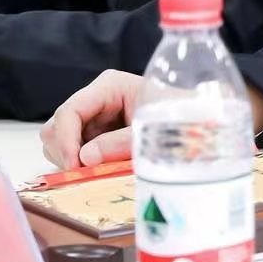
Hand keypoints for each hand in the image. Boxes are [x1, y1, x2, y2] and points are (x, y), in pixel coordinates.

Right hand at [40, 71, 262, 168]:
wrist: (205, 119)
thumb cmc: (184, 115)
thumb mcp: (153, 129)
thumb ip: (120, 143)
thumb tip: (86, 158)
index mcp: (109, 86)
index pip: (69, 111)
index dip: (66, 140)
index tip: (75, 166)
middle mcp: (96, 99)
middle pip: (57, 126)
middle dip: (65, 152)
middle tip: (84, 175)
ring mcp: (95, 118)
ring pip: (59, 141)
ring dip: (71, 161)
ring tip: (97, 173)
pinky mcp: (97, 135)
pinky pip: (74, 152)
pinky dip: (80, 164)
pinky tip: (100, 171)